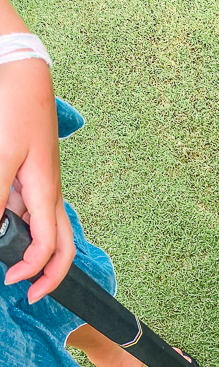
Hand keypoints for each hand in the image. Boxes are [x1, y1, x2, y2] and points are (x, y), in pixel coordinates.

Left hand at [0, 58, 74, 301]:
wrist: (23, 73)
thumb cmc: (14, 109)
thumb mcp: (0, 156)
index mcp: (46, 193)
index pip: (49, 247)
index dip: (34, 271)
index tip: (12, 283)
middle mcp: (50, 195)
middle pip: (64, 248)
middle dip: (51, 276)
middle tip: (31, 293)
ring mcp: (44, 187)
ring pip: (52, 232)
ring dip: (40, 255)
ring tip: (20, 269)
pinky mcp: (34, 177)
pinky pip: (36, 214)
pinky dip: (28, 232)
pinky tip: (9, 232)